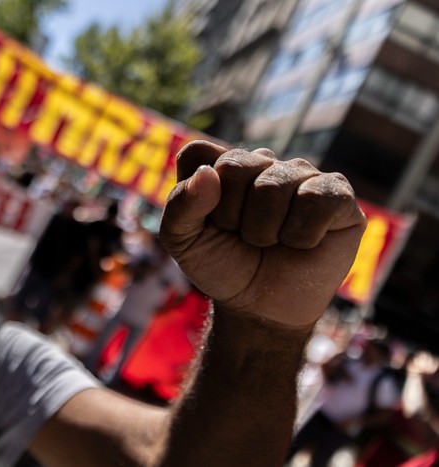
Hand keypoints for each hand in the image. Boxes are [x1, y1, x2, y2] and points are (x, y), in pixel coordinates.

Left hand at [159, 141, 365, 328]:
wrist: (259, 308)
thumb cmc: (222, 266)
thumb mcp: (183, 241)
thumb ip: (181, 205)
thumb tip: (210, 174)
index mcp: (222, 163)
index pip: (198, 155)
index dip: (196, 197)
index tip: (208, 223)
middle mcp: (263, 161)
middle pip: (235, 167)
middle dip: (232, 216)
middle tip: (244, 236)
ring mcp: (302, 175)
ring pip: (274, 185)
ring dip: (266, 230)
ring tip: (272, 242)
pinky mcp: (338, 195)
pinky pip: (317, 199)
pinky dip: (302, 234)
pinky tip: (303, 243)